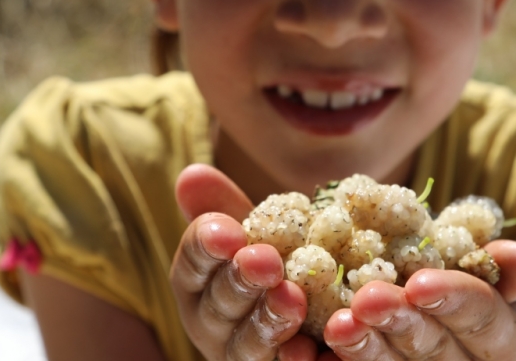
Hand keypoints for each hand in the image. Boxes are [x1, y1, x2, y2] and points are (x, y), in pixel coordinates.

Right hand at [169, 164, 318, 360]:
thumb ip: (226, 209)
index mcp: (201, 285)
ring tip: (292, 298)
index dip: (206, 247)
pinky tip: (312, 349)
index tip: (228, 232)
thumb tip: (192, 173)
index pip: (192, 263)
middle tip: (265, 261)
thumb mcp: (257, 234)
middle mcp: (215, 327)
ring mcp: (247, 356)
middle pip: (219, 306)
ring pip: (248, 346)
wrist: (323, 316)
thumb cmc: (278, 265)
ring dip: (268, 322)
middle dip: (240, 282)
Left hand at [322, 241, 515, 360]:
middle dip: (399, 322)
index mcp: (498, 333)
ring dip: (363, 349)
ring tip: (338, 325)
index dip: (453, 299)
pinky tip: (308, 352)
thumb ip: (498, 264)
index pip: (481, 316)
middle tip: (367, 299)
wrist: (420, 295)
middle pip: (431, 347)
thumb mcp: (483, 266)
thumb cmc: (455, 273)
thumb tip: (513, 255)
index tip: (420, 283)